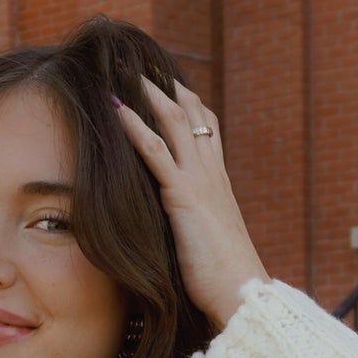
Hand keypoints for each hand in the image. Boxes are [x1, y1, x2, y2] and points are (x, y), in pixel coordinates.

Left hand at [114, 76, 267, 331]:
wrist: (242, 293)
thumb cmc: (226, 279)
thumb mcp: (208, 241)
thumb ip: (195, 223)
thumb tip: (181, 225)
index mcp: (219, 182)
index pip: (206, 129)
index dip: (189, 103)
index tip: (167, 83)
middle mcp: (212, 173)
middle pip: (192, 114)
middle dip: (167, 86)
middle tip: (142, 63)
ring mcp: (200, 181)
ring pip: (175, 121)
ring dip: (149, 92)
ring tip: (125, 70)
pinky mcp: (183, 196)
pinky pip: (156, 152)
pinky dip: (135, 126)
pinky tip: (116, 108)